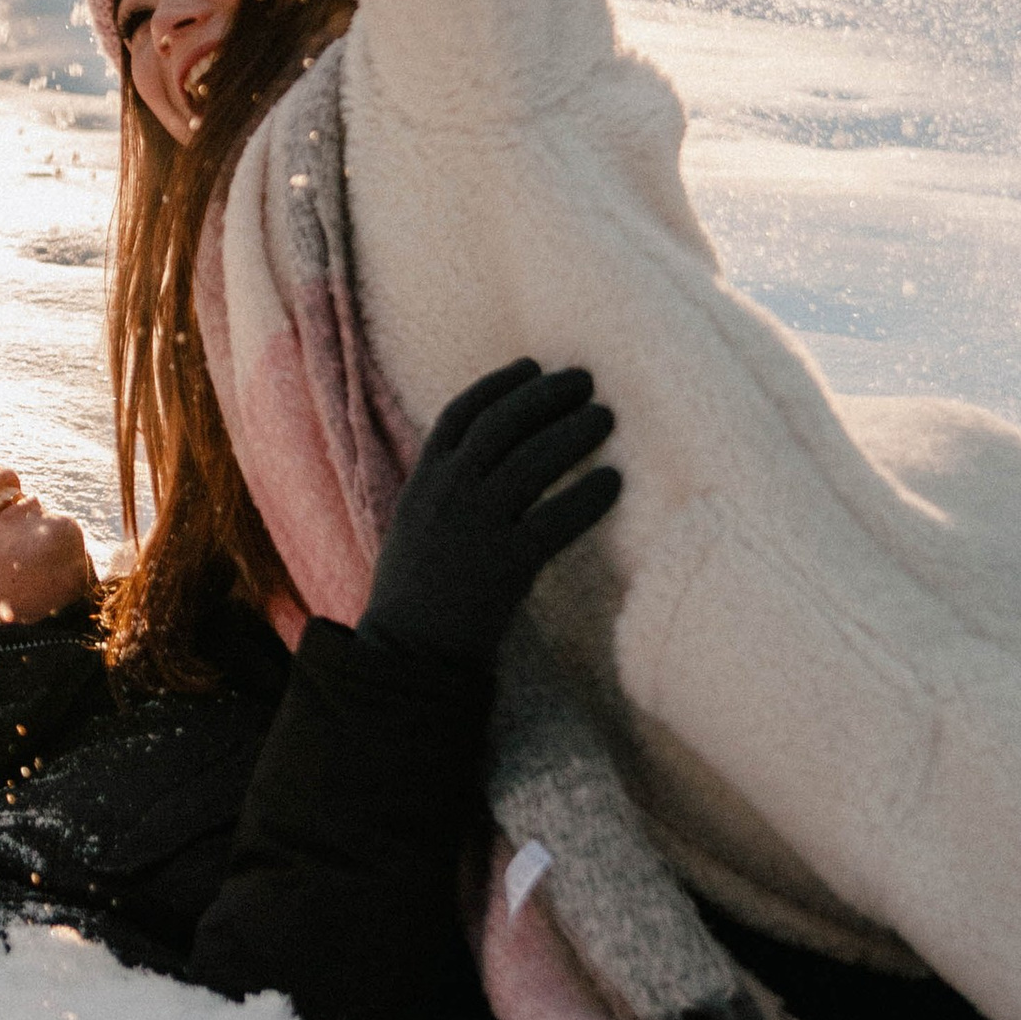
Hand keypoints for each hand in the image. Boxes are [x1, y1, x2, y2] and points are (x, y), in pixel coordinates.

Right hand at [363, 359, 619, 671]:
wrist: (406, 655)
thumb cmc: (415, 592)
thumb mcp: (417, 523)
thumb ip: (446, 487)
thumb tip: (492, 456)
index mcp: (424, 481)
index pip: (462, 413)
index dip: (500, 383)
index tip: (532, 365)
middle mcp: (448, 493)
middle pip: (505, 424)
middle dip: (547, 395)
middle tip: (586, 380)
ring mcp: (476, 526)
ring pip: (534, 461)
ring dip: (575, 432)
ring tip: (605, 417)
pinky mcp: (506, 564)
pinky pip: (556, 519)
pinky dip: (589, 496)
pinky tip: (614, 481)